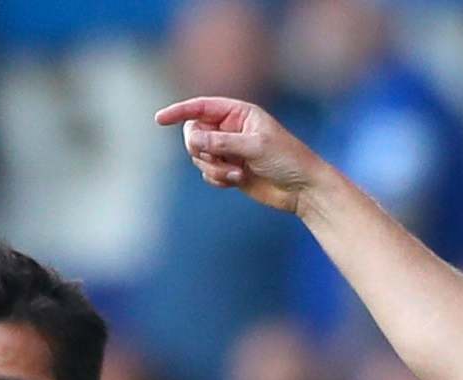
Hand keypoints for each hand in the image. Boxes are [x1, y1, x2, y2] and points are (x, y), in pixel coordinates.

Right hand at [155, 96, 327, 213]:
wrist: (303, 189)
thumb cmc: (287, 160)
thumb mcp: (255, 147)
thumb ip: (222, 141)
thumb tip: (191, 137)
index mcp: (239, 113)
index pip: (201, 107)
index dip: (179, 111)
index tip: (160, 119)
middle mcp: (230, 129)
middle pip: (193, 133)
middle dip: (200, 148)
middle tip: (215, 158)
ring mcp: (229, 150)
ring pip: (199, 156)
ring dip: (212, 167)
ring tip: (236, 174)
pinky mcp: (229, 171)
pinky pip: (207, 173)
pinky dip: (216, 179)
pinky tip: (236, 181)